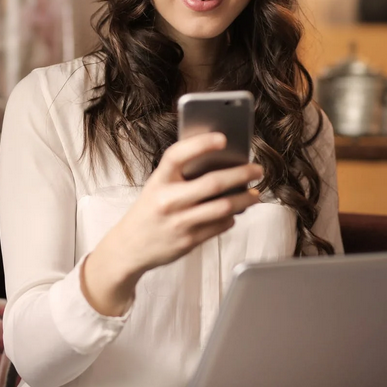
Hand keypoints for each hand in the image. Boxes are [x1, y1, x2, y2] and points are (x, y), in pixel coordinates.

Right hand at [81, 132, 262, 315]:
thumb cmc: (148, 212)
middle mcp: (168, 200)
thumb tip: (219, 163)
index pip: (178, 155)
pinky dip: (231, 217)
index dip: (201, 144)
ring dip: (244, 199)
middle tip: (257, 170)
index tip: (223, 138)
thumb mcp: (156, 187)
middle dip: (241, 174)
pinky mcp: (189, 241)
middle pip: (212, 184)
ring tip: (255, 194)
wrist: (129, 247)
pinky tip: (234, 212)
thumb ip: (180, 176)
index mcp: (158, 181)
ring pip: (223, 207)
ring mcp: (179, 222)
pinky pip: (220, 226)